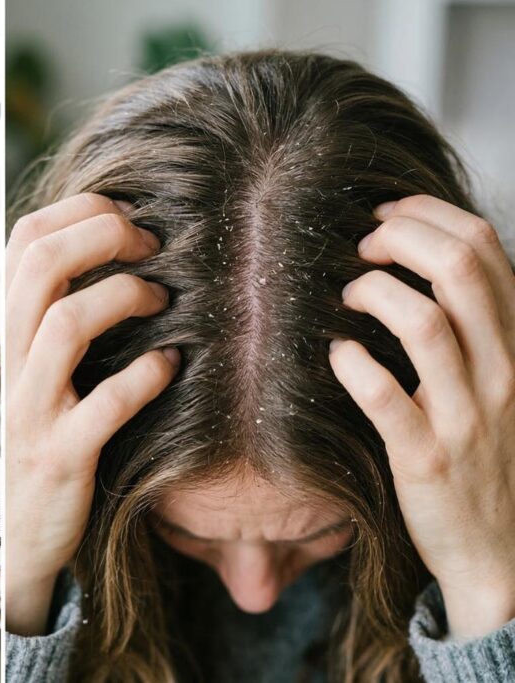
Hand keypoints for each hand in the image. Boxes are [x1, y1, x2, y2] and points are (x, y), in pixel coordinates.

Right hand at [5, 193, 179, 634]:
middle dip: (106, 236)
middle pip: (41, 264)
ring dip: (125, 297)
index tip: (131, 218)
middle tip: (153, 245)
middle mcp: (13, 360)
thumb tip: (118, 245)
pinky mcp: (61, 455)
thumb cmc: (49, 434)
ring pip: (65, 324)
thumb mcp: (43, 367)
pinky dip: (147, 376)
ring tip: (163, 300)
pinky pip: (105, 404)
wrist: (23, 532)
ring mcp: (33, 409)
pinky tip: (173, 366)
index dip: (80, 211)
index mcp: (10, 330)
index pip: (25, 238)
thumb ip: (61, 311)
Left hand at [329, 194, 514, 639]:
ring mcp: (467, 415)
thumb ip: (473, 323)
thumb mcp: (497, 378)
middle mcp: (503, 370)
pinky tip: (336, 354)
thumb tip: (418, 257)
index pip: (486, 248)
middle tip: (360, 247)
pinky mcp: (426, 457)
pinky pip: (386, 398)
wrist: (500, 551)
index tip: (386, 216)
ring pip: (426, 324)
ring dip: (373, 292)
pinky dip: (353, 365)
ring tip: (346, 294)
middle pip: (460, 269)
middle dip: (400, 237)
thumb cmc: (486, 454)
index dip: (428, 215)